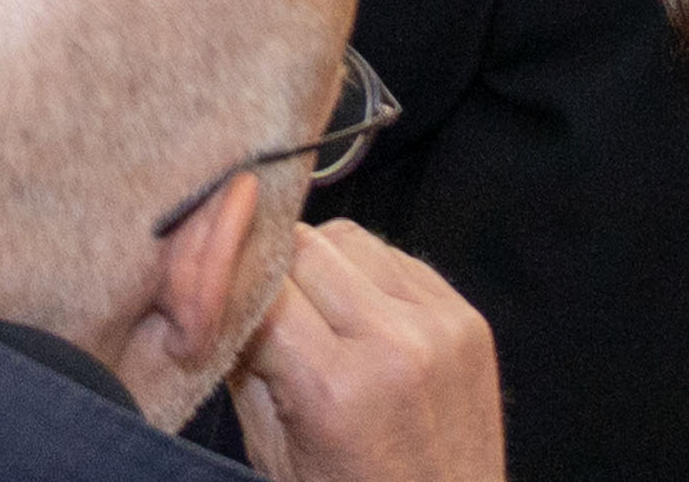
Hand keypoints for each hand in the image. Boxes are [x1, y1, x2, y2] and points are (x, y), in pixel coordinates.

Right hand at [233, 218, 503, 481]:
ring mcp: (439, 327)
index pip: (261, 288)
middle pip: (304, 247)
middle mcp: (391, 346)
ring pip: (350, 238)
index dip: (233, 286)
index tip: (220, 296)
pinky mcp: (468, 318)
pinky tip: (358, 313)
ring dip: (321, 261)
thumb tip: (221, 291)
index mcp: (333, 390)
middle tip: (263, 299)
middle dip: (274, 269)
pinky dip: (367, 273)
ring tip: (313, 307)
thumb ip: (243, 366)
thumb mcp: (274, 451)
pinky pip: (397, 257)